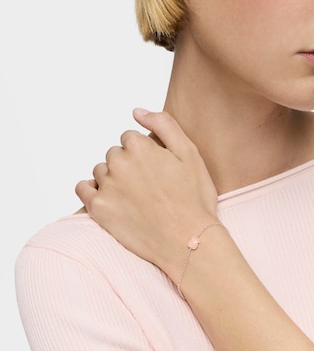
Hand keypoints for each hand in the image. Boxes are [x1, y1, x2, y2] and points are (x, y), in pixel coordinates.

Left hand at [75, 109, 218, 278]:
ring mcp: (106, 186)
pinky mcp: (98, 209)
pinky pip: (83, 189)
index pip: (130, 137)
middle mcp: (118, 162)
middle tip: (150, 184)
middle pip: (115, 153)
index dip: (145, 152)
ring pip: (102, 170)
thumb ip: (163, 124)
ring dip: (114, 177)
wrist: (188, 240)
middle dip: (129, 163)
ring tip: (136, 195)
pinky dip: (93, 190)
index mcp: (139, 146)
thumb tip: (137, 111)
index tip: (157, 168)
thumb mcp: (189, 152)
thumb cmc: (193, 197)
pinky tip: (111, 198)